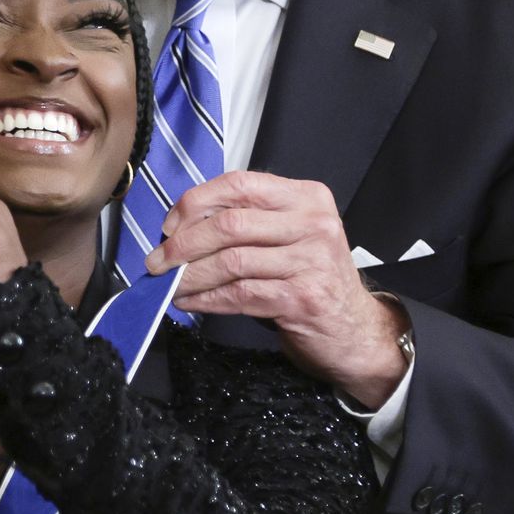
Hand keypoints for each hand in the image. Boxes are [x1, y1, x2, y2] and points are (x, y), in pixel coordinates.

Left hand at [144, 170, 409, 407]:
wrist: (356, 329)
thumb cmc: (311, 278)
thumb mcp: (290, 235)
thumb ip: (249, 221)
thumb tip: (180, 227)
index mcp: (307, 197)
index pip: (239, 184)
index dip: (196, 203)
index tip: (169, 226)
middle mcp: (313, 223)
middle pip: (230, 224)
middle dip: (183, 244)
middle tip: (158, 261)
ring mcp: (311, 261)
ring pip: (230, 262)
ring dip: (189, 276)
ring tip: (168, 284)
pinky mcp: (302, 298)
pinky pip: (239, 295)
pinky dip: (205, 299)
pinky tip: (188, 302)